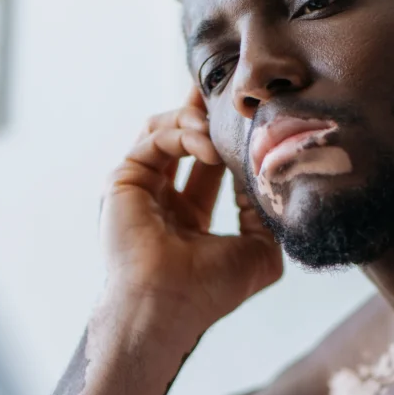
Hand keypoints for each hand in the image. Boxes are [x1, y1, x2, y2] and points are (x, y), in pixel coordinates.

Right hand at [100, 88, 282, 337]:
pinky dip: (182, 135)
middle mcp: (162, 200)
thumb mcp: (259, 253)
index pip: (208, 166)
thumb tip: (269, 179)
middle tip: (229, 90)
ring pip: (165, 131)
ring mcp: (141, 189)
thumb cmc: (209, 290)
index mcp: (189, 219)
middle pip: (182, 138)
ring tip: (220, 124)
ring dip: (196, 120)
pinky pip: (153, 139)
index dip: (227, 140)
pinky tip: (208, 146)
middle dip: (205, 111)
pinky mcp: (124, 180)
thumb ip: (267, 216)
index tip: (250, 118)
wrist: (168, 305)